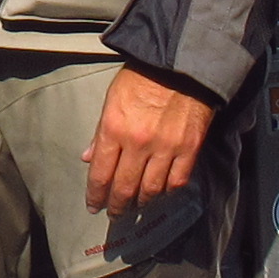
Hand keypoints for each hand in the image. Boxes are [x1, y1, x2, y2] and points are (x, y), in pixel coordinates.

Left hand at [82, 66, 212, 218]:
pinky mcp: (189, 149)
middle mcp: (138, 143)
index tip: (94, 205)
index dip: (95, 195)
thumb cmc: (143, 77)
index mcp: (114, 129)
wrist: (181, 64)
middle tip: (114, 213)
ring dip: (141, 202)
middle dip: (116, 205)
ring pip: (150, 190)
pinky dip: (167, 191)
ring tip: (136, 205)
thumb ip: (100, 131)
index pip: (100, 174)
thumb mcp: (112, 99)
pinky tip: (160, 192)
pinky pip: (176, 181)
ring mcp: (165, 148)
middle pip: (124, 188)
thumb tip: (89, 157)